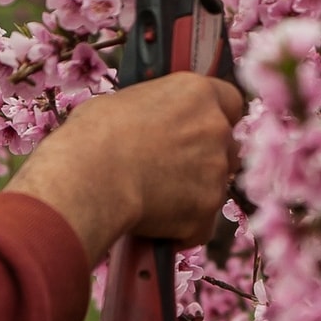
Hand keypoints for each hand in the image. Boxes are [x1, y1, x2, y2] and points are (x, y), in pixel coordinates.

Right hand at [4, 72, 244, 258]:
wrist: (88, 178)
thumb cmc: (94, 135)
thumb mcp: (124, 103)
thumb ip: (156, 113)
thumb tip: (149, 125)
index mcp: (197, 93)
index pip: (231, 101)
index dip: (217, 116)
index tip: (200, 128)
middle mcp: (216, 129)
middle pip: (227, 146)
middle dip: (207, 158)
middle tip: (172, 168)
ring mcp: (216, 171)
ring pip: (215, 186)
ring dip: (194, 192)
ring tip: (154, 198)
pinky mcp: (206, 210)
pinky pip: (201, 222)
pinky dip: (183, 226)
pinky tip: (154, 222)